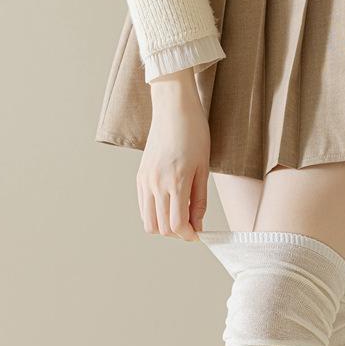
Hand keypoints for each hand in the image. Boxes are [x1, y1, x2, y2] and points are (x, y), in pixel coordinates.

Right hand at [137, 68, 209, 239]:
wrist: (174, 109)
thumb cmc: (194, 134)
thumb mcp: (204, 168)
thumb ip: (200, 200)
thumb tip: (198, 224)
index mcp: (176, 182)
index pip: (177, 225)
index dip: (188, 236)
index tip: (197, 234)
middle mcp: (157, 184)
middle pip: (162, 228)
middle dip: (178, 233)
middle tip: (191, 226)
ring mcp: (145, 180)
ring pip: (149, 222)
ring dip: (164, 226)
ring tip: (179, 217)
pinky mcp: (140, 176)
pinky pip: (143, 207)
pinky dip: (155, 214)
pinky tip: (168, 206)